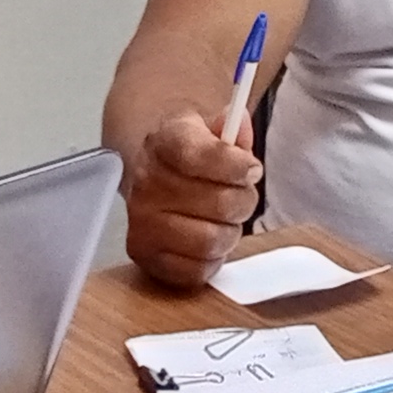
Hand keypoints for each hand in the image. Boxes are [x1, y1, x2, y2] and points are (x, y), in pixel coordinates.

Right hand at [121, 110, 260, 288]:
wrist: (157, 177)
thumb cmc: (191, 159)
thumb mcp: (212, 133)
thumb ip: (232, 129)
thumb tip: (240, 123)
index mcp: (163, 142)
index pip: (201, 155)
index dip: (236, 166)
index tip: (251, 170)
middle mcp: (145, 181)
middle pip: (219, 202)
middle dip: (243, 201)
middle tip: (240, 196)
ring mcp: (141, 221)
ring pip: (211, 239)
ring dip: (229, 232)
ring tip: (224, 221)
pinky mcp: (144, 255)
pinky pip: (197, 270)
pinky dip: (212, 259)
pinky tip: (207, 240)